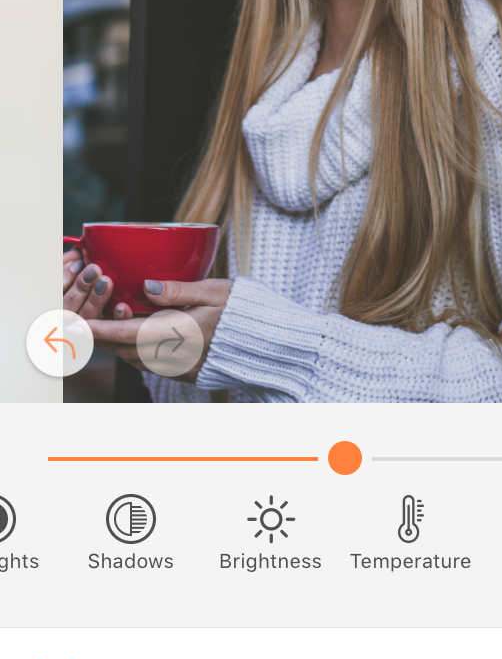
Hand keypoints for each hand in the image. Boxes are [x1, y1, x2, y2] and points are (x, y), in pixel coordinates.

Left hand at [63, 265, 231, 382]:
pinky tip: (132, 331)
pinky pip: (148, 362)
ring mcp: (178, 368)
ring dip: (116, 342)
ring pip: (133, 358)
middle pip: (123, 350)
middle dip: (100, 336)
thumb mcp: (216, 292)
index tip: (73, 324)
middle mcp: (174, 357)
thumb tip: (146, 286)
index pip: (126, 334)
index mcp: (179, 335)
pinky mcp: (183, 372)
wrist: (270, 347)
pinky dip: (133, 348)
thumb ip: (179, 290)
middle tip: (80, 318)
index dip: (97, 330)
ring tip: (103, 321)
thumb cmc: (245, 314)